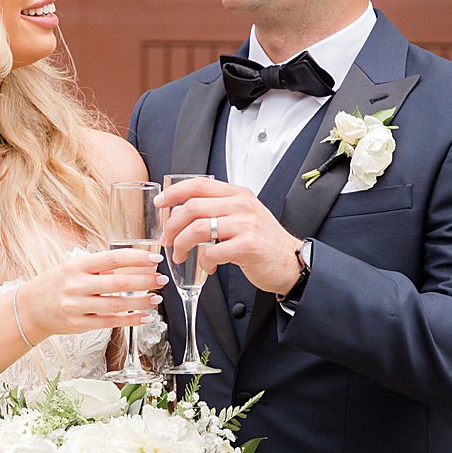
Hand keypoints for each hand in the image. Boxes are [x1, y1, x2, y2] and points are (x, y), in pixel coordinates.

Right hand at [18, 247, 162, 340]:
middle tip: (161, 280)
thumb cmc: (56, 285)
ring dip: (140, 302)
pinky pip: (109, 322)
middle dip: (144, 281)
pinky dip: (129, 320)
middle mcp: (76, 285)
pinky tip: (144, 316)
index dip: (137, 258)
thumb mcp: (74, 268)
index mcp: (77, 265)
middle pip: (118, 283)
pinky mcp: (78, 324)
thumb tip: (136, 266)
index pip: (113, 259)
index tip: (155, 260)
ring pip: (116, 305)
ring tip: (156, 299)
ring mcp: (77, 306)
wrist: (30, 309)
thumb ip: (100, 268)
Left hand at [159, 178, 304, 298]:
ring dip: (182, 245)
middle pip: (192, 207)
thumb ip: (220, 209)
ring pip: (197, 229)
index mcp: (237, 194)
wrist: (291, 262)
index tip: (160, 204)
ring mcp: (246, 224)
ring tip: (180, 256)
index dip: (174, 193)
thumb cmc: (264, 242)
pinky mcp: (248, 246)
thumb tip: (185, 212)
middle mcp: (241, 205)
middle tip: (166, 240)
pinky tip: (208, 267)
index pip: (198, 185)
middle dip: (171, 226)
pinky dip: (204, 262)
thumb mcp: (244, 215)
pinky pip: (212, 252)